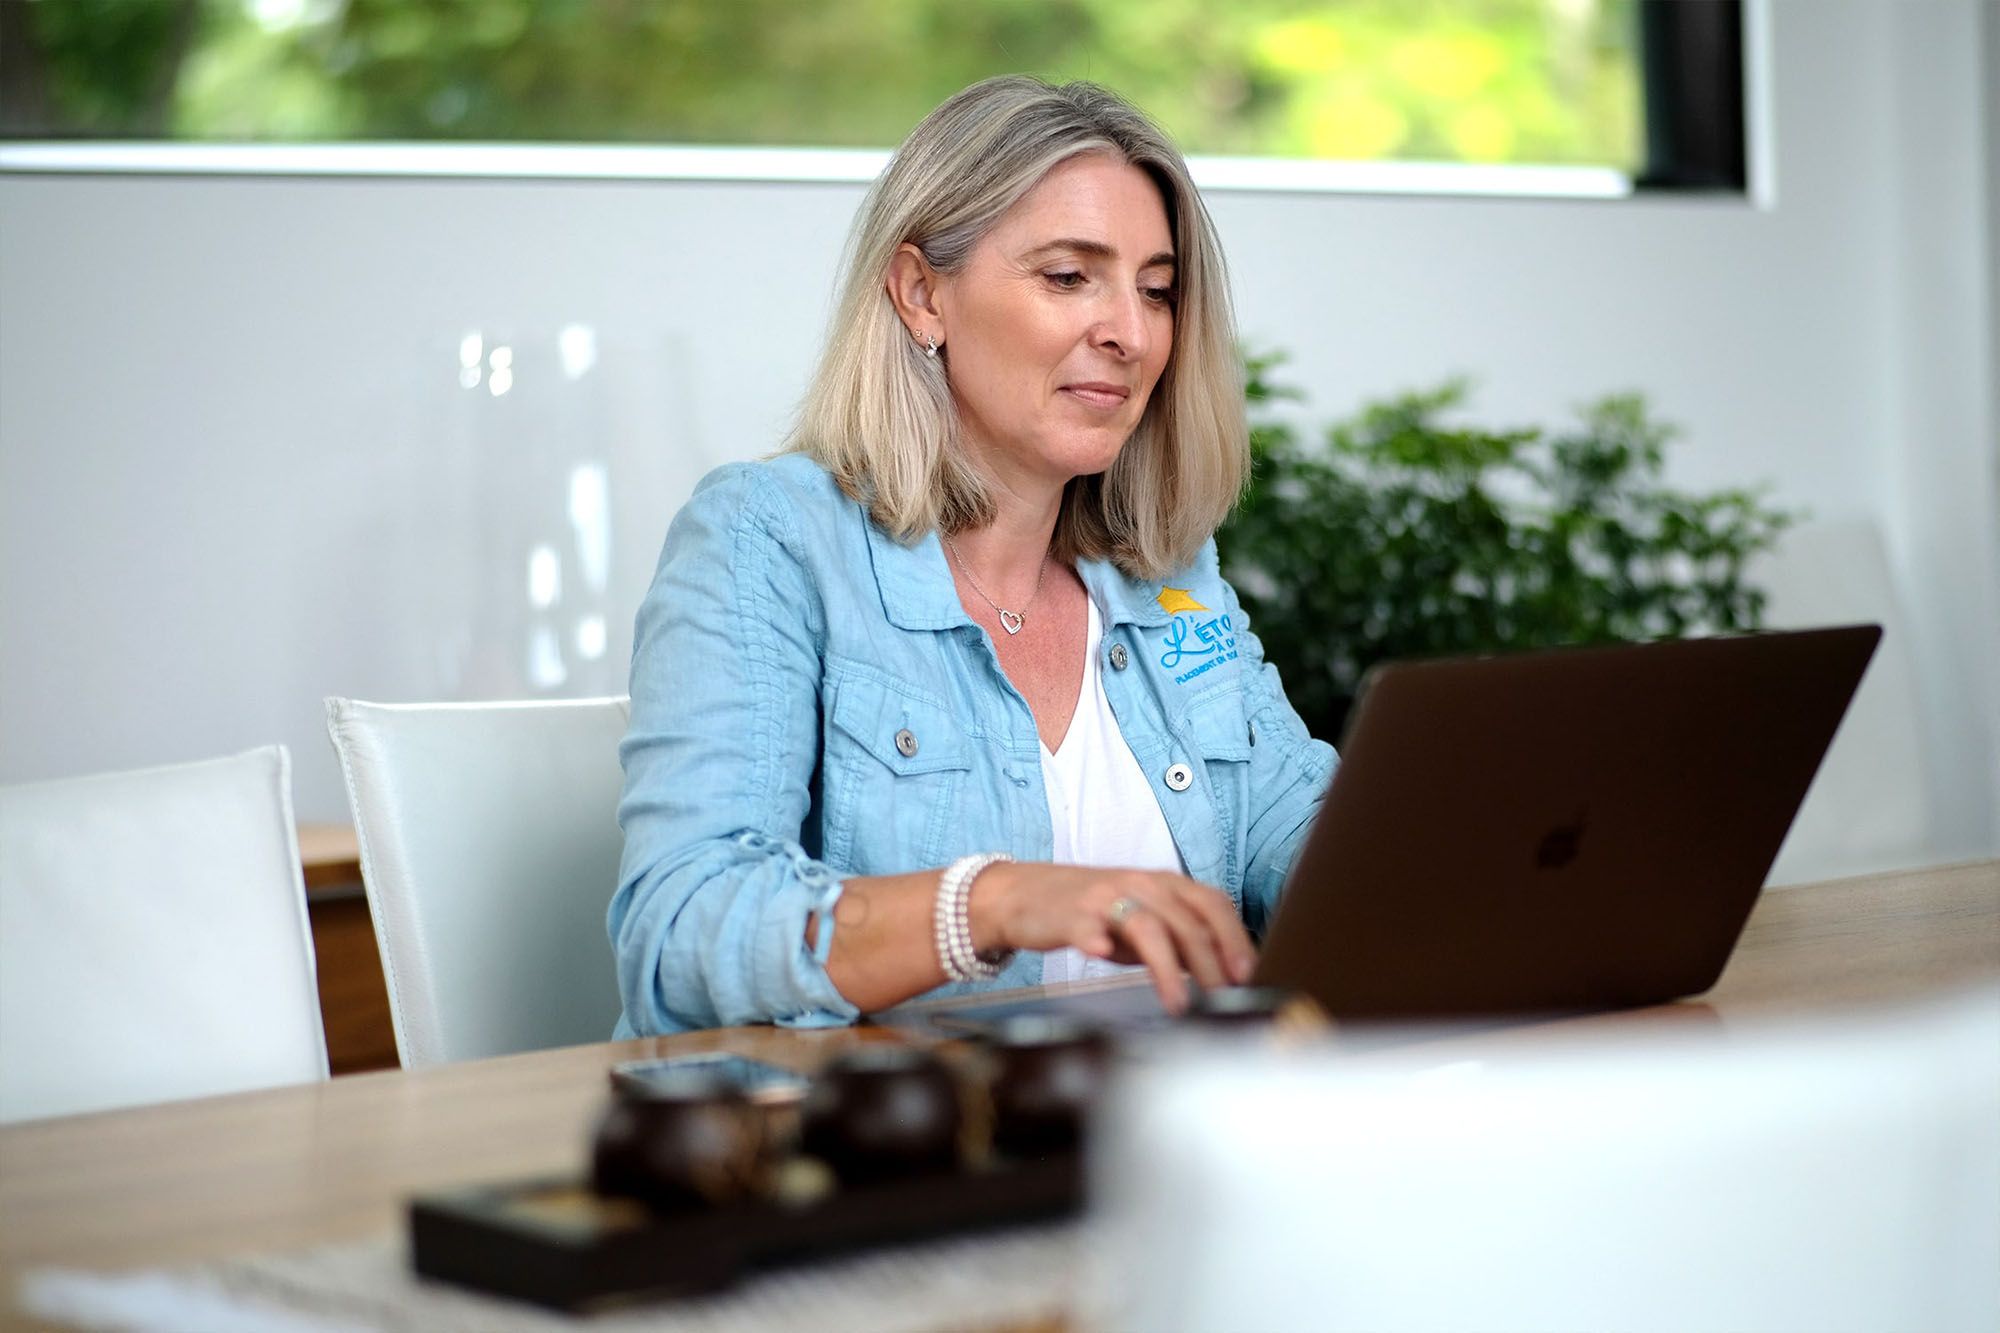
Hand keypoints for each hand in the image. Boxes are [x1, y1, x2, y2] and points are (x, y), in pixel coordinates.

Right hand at [968, 863, 1256, 1014]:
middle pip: (1185, 919)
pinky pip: (1086, 925)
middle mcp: (1138, 885)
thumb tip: (1222, 972)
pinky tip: (1101, 954)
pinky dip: (1096, 938)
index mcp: (1162, 885)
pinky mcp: (1068, 915)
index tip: (1247, 973)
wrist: (1022, 895)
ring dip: (1166, 966)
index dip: (1234, 937)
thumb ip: (1178, 941)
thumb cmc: (1090, 912)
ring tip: (1178, 1004)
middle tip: (1222, 997)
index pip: (1211, 903)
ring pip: (1146, 925)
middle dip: (1209, 961)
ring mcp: (1102, 899)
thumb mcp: (1141, 922)